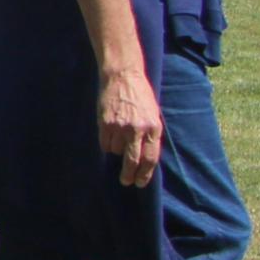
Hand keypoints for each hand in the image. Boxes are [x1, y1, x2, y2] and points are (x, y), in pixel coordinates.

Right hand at [97, 61, 163, 188]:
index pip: (150, 158)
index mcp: (154, 127)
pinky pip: (105, 143)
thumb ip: (150, 134)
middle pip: (133, 160)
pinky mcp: (105, 123)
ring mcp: (120, 127)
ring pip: (116, 151)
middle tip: (126, 181)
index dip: (145, 173)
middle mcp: (138, 129)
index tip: (140, 182)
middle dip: (129, 174)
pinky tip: (110, 134)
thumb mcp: (152, 114)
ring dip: (117, 150)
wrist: (123, 76)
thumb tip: (144, 157)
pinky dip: (107, 143)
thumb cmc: (140, 95)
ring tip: (118, 137)